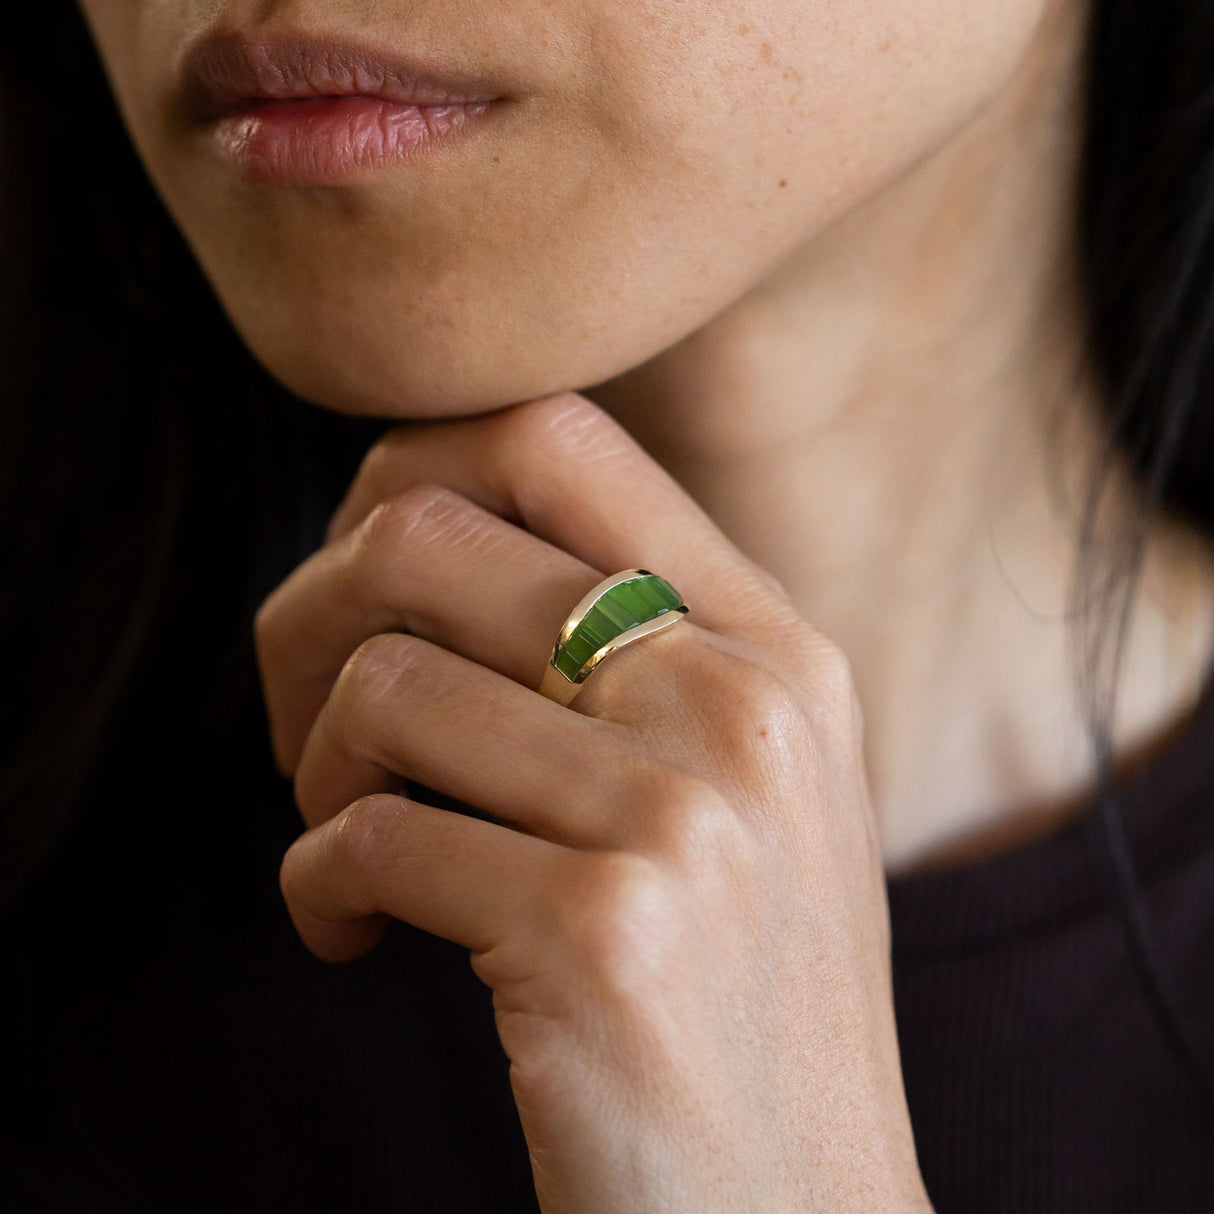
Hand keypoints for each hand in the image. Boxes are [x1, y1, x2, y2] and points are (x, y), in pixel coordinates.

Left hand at [255, 392, 932, 1213]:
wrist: (798, 1209)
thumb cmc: (741, 988)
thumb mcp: (738, 786)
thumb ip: (631, 655)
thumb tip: (420, 538)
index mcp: (775, 646)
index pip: (556, 437)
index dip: (416, 468)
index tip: (372, 570)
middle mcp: (739, 704)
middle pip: (429, 536)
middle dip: (311, 615)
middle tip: (313, 722)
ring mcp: (680, 816)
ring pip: (381, 687)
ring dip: (315, 774)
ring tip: (350, 843)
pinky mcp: (599, 935)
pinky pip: (368, 840)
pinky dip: (318, 887)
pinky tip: (356, 934)